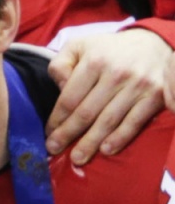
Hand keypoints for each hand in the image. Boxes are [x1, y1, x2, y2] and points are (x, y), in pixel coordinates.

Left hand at [47, 29, 169, 163]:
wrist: (154, 45)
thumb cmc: (110, 51)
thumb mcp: (81, 46)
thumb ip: (61, 63)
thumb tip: (58, 86)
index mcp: (95, 60)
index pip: (70, 98)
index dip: (57, 119)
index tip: (49, 133)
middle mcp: (116, 73)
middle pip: (86, 112)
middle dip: (67, 134)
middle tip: (54, 149)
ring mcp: (136, 86)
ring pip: (107, 121)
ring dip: (90, 143)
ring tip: (76, 158)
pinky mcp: (154, 96)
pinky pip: (133, 122)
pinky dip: (119, 138)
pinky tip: (105, 150)